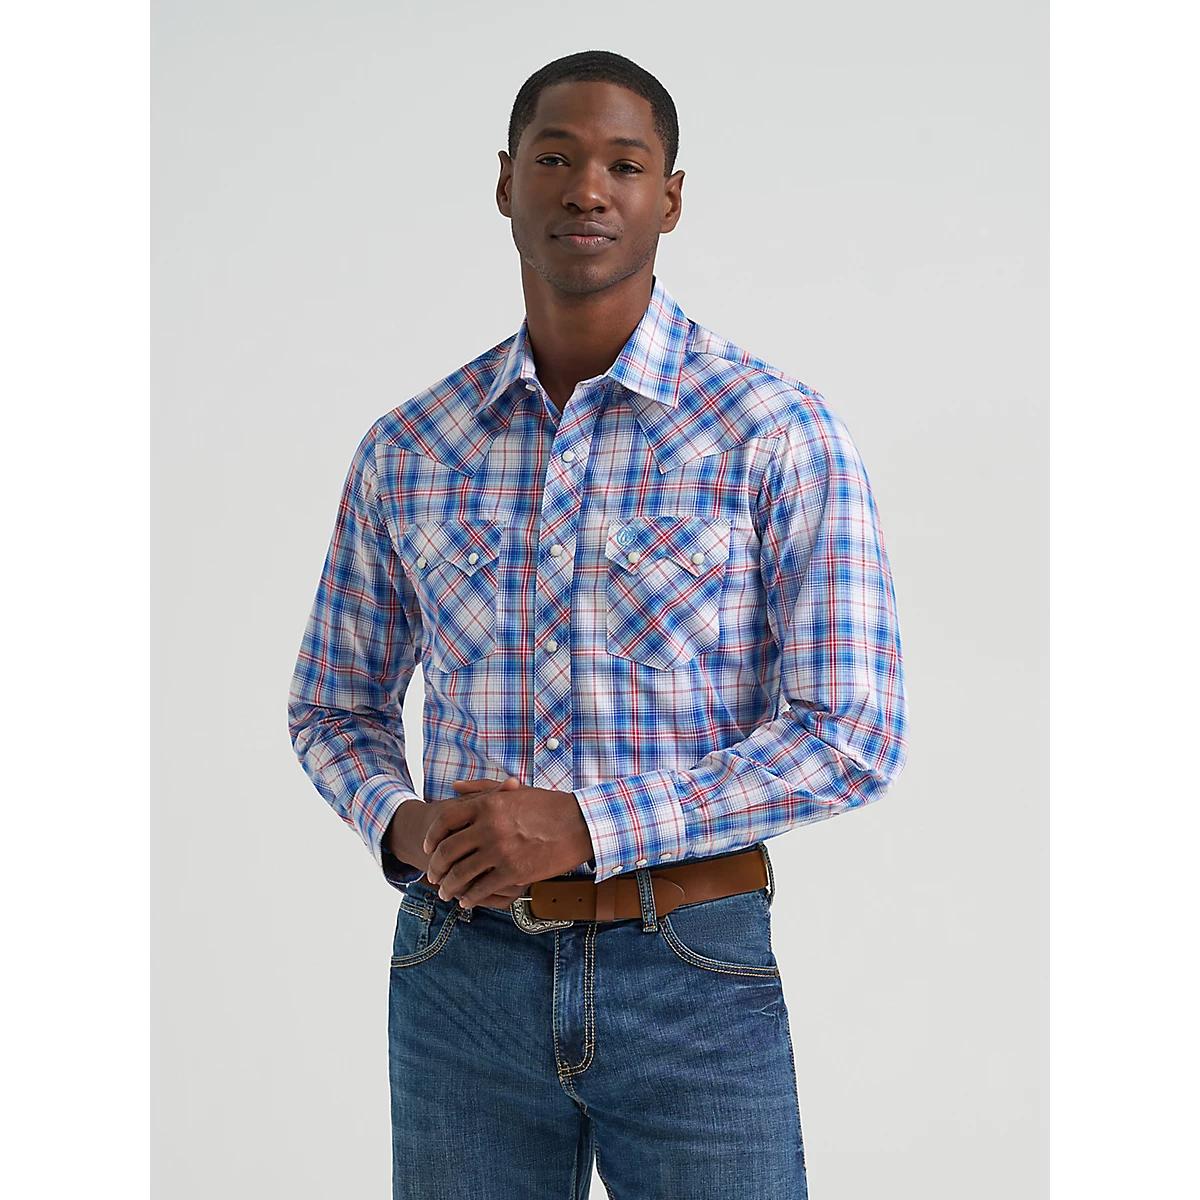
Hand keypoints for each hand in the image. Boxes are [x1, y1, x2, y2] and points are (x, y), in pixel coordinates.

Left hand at [421, 776, 593, 907]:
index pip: (445, 822)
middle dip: (436, 867)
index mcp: (487, 804)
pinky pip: (482, 889)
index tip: (428, 848)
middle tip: (433, 876)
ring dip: (449, 887)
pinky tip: (467, 901)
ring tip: (446, 893)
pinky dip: (470, 898)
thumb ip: (481, 788)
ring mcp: (500, 851)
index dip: (432, 837)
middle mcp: (489, 827)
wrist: (580, 824)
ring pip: (461, 874)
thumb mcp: (514, 791)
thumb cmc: (549, 806)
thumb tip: (455, 786)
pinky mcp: (513, 872)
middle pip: (447, 851)